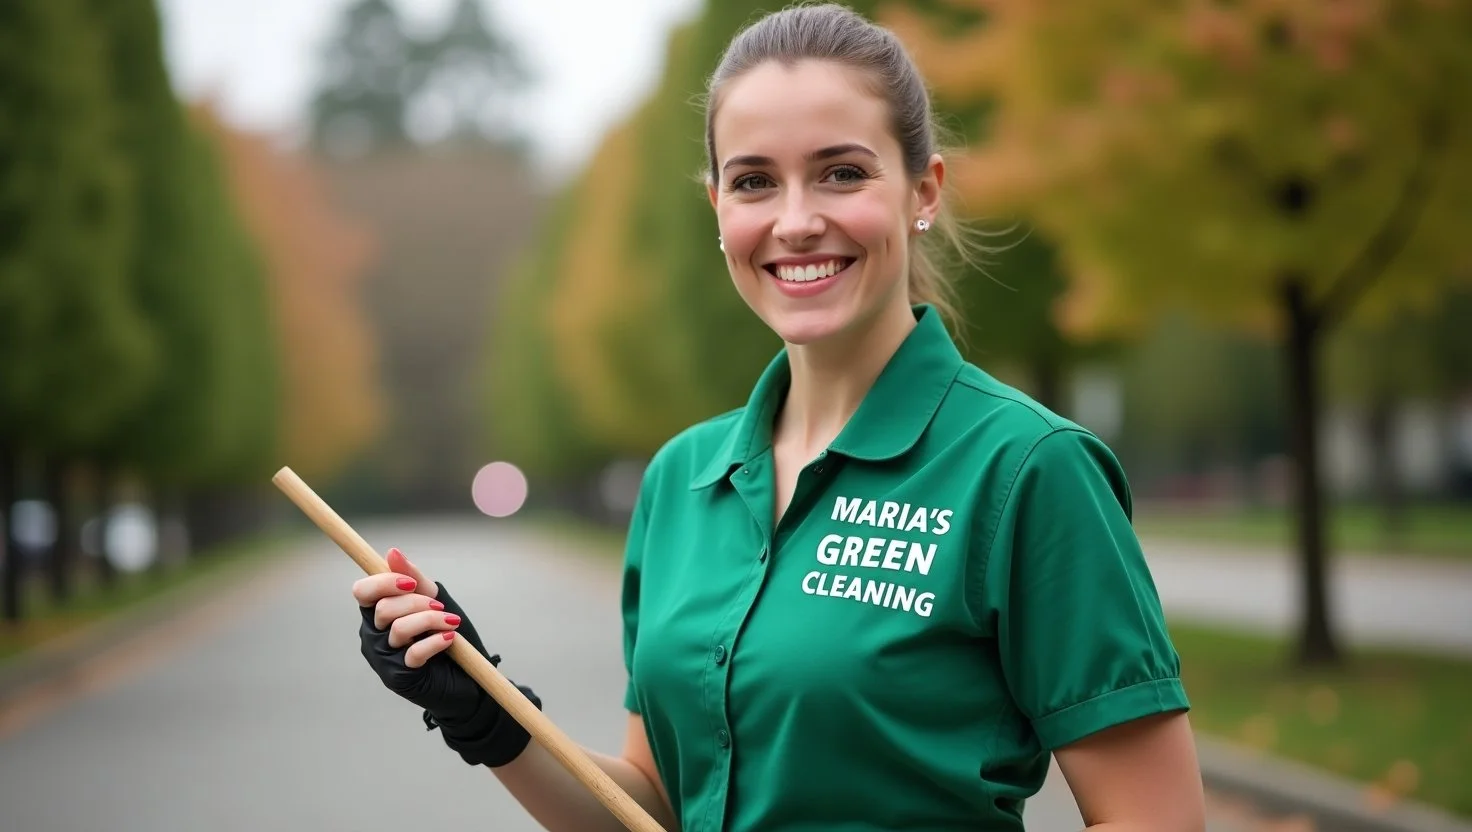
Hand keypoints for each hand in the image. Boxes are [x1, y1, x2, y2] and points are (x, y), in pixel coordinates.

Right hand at [353, 547, 540, 766]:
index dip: (384, 582)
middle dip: (416, 602)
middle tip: (439, 606)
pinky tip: (450, 639)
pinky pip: (413, 653)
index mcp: (379, 614)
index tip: (412, 582)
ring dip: (430, 620)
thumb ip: (414, 578)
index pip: (363, 592)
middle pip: (382, 608)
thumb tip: (392, 552)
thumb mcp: (436, 601)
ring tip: (451, 623)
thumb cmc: (449, 637)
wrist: (470, 681)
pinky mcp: (399, 677)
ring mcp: (385, 659)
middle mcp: (375, 636)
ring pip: (398, 629)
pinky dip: (435, 642)